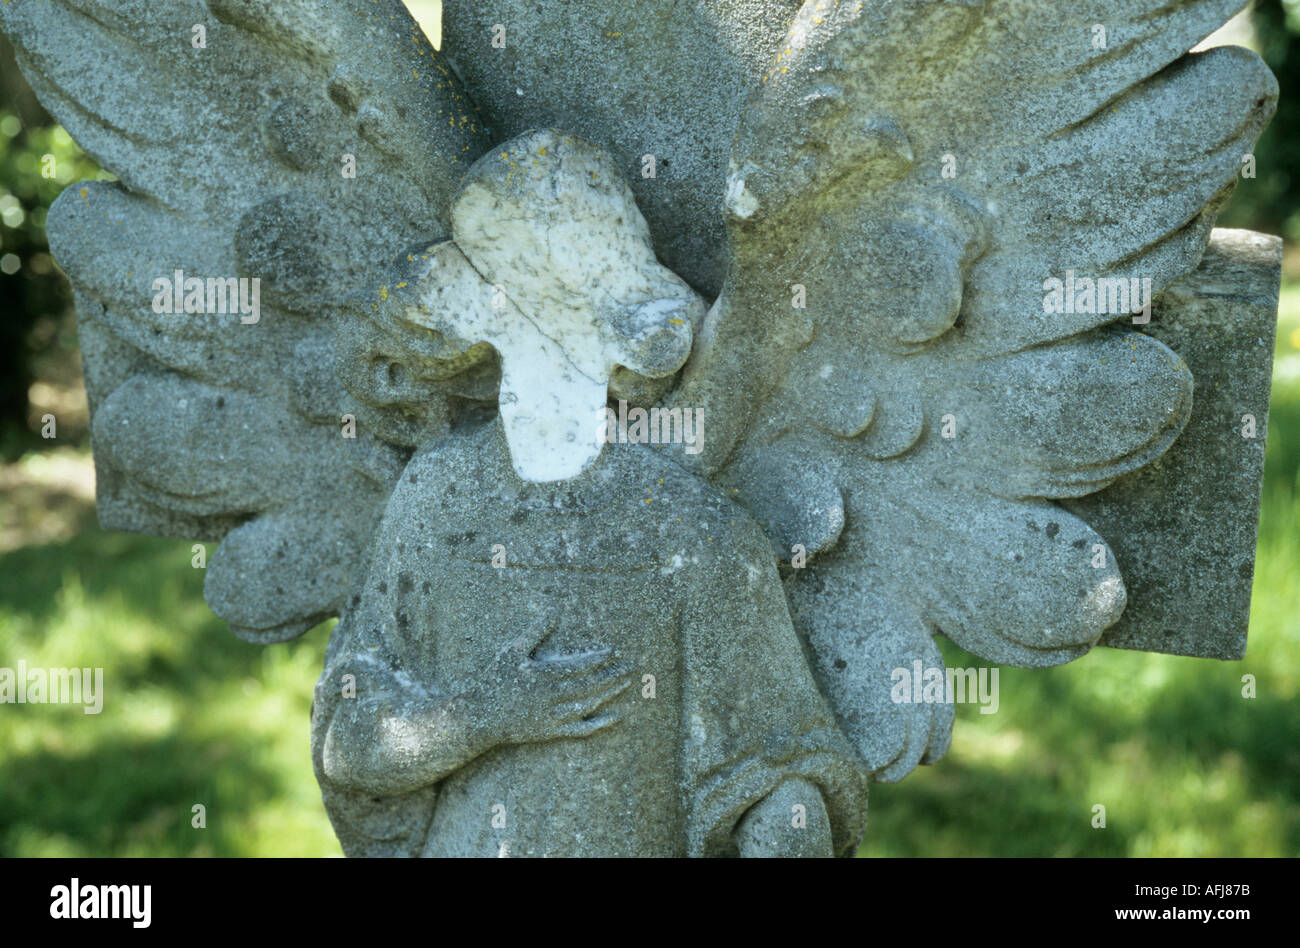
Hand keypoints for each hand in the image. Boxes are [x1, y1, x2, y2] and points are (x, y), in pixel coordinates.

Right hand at [473, 635, 634, 747]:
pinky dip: (600, 723)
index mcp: (543, 675)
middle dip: (612, 674)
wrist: (481, 717)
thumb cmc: (495, 679)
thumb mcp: (513, 650)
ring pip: (589, 704)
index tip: (614, 650)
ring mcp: (554, 716)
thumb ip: (536, 631)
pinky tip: (617, 716)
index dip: (598, 658)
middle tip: (633, 665)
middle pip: (590, 685)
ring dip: (610, 693)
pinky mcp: (553, 730)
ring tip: (627, 681)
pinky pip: (581, 729)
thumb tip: (554, 609)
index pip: (578, 666)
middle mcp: (552, 697)